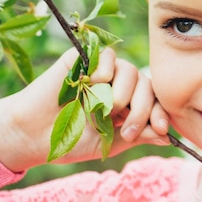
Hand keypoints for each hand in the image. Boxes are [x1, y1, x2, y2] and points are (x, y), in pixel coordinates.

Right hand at [0, 48, 169, 171]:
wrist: (33, 135)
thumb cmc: (70, 140)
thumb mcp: (110, 143)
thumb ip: (138, 136)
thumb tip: (168, 137)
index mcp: (126, 105)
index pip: (154, 101)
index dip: (161, 113)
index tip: (160, 129)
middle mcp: (118, 85)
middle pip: (147, 85)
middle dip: (142, 110)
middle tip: (125, 129)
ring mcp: (102, 72)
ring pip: (131, 71)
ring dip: (122, 95)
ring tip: (102, 111)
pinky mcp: (84, 59)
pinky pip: (108, 57)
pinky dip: (103, 74)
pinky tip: (88, 88)